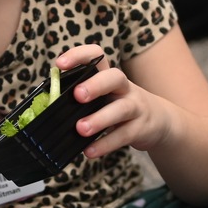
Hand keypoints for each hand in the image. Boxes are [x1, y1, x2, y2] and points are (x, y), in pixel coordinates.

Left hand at [53, 45, 172, 159]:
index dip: (79, 56)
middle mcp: (124, 88)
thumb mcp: (106, 95)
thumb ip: (83, 97)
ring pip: (120, 108)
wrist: (159, 120)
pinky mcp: (141, 128)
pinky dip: (105, 144)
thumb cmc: (121, 106)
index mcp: (110, 76)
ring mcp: (135, 107)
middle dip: (96, 85)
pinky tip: (90, 151)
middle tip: (77, 95)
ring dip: (99, 118)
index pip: (97, 56)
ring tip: (80, 128)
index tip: (59, 64)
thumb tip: (47, 103)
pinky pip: (123, 136)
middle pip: (115, 77)